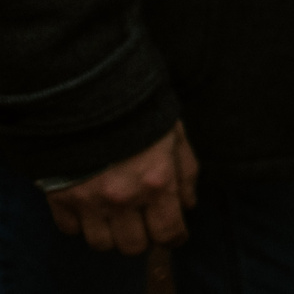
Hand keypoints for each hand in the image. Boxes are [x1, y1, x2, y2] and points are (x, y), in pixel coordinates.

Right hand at [47, 122, 196, 254]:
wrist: (89, 92)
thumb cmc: (139, 110)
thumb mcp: (175, 133)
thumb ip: (186, 171)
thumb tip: (189, 204)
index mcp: (156, 181)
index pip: (168, 232)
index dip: (175, 238)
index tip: (176, 236)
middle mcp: (122, 198)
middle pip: (133, 246)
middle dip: (142, 237)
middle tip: (144, 222)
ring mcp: (88, 201)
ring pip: (101, 244)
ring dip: (111, 234)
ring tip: (116, 216)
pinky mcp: (60, 197)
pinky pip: (70, 230)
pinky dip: (81, 224)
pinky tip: (90, 206)